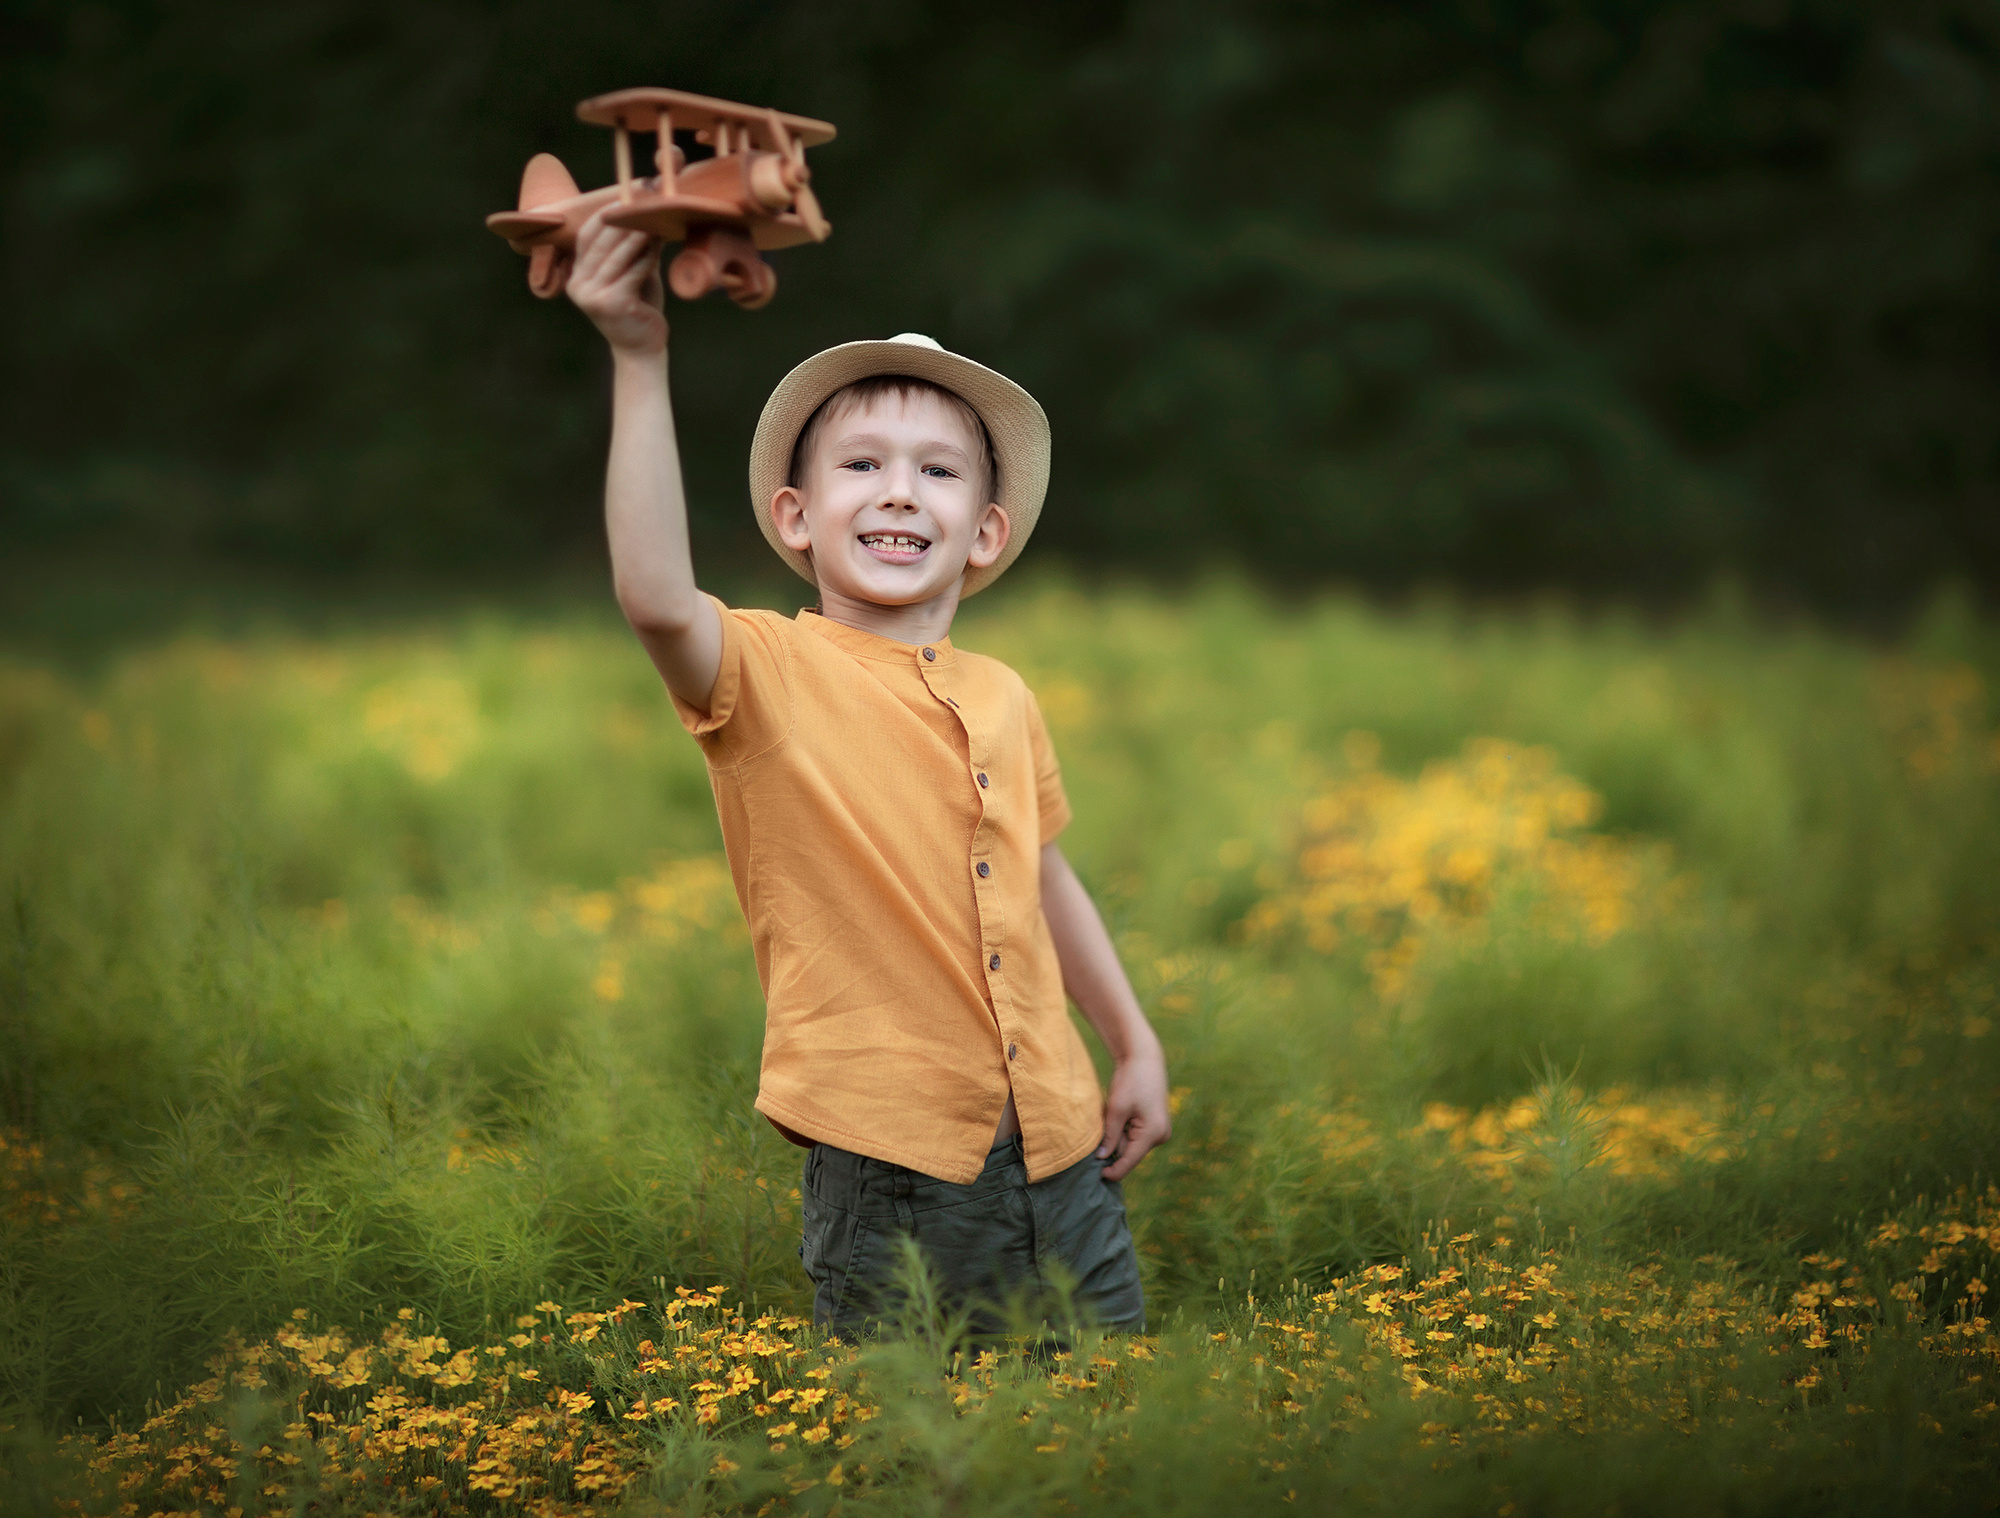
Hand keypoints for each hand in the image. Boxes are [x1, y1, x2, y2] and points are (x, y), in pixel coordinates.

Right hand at [566, 208, 667, 354]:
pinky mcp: (611, 304)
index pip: (586, 238)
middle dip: (623, 222)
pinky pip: (632, 273)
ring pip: (616, 257)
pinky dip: (646, 257)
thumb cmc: (638, 311)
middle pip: (600, 244)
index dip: (602, 216)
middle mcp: (578, 286)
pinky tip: (658, 244)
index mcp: (576, 277)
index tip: (622, 200)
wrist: (641, 351)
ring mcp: (592, 296)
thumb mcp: (630, 276)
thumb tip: (643, 216)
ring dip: (636, 236)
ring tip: (653, 219)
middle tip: (642, 204)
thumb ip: (630, 252)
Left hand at [1096, 1046, 1170, 1181]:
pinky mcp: (1156, 1125)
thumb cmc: (1130, 1080)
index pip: (1129, 1161)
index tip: (1096, 1175)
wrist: (1144, 1058)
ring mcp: (1160, 1131)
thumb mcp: (1116, 1109)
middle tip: (1106, 1120)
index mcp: (1152, 1134)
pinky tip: (1121, 1111)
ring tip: (1114, 1111)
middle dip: (1113, 1143)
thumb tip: (1102, 1158)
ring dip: (1118, 1134)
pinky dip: (1124, 1128)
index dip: (1112, 1170)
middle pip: (1129, 1153)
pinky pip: (1135, 1135)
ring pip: (1131, 1144)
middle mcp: (1161, 1136)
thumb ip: (1110, 1137)